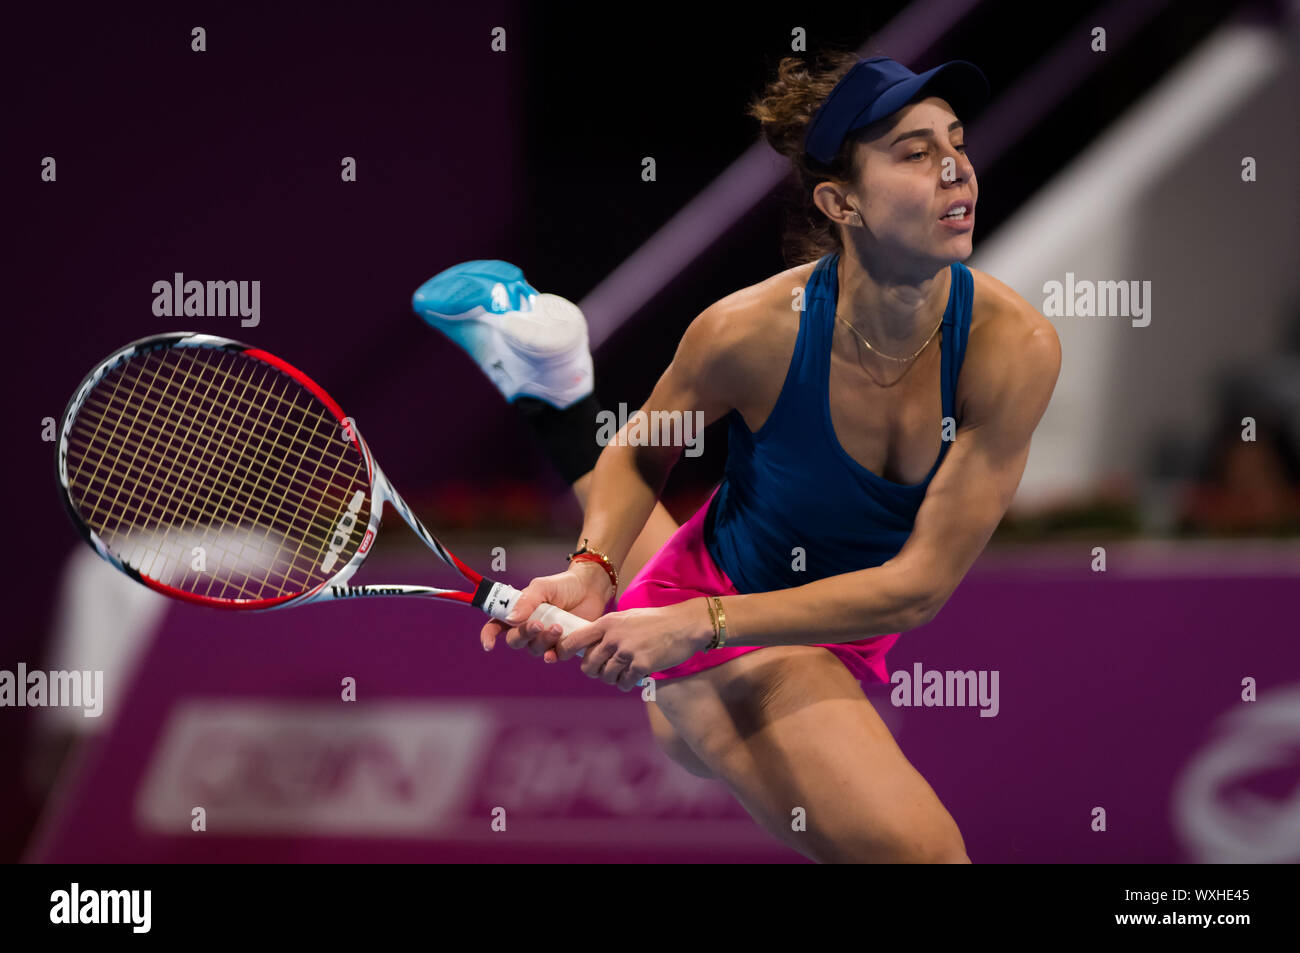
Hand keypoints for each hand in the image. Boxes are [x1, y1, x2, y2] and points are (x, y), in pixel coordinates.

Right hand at [480, 563, 611, 657]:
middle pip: (515, 640)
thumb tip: (511, 620)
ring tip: (559, 627)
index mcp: (518, 612)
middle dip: (525, 634)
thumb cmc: (563, 585)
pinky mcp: (562, 645)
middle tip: (539, 624)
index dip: (489, 636)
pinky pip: (553, 656)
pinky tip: (555, 653)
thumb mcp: (542, 587)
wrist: (590, 588)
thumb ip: (526, 601)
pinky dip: (552, 656)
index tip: (489, 645)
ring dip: (543, 641)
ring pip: (534, 649)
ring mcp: (545, 638)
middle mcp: (529, 627)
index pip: (496, 626)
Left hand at [554, 599, 715, 690]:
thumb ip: (607, 630)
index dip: (563, 651)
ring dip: (613, 678)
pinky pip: (624, 683)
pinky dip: (627, 683)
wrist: (684, 625)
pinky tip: (634, 676)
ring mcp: (627, 652)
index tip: (561, 657)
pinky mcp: (641, 665)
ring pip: (606, 676)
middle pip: (588, 665)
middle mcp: (613, 637)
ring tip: (624, 672)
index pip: (574, 640)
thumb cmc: (655, 621)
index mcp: (607, 623)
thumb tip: (588, 646)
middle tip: (605, 669)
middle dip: (595, 671)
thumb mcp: (626, 617)